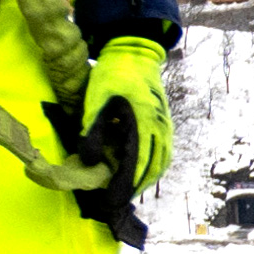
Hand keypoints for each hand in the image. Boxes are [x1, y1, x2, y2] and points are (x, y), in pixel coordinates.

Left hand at [77, 38, 174, 198]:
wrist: (134, 53)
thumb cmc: (113, 74)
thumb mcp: (96, 99)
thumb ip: (92, 129)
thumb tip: (88, 160)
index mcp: (144, 123)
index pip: (138, 164)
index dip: (125, 184)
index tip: (113, 200)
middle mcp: (160, 129)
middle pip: (153, 168)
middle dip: (135, 186)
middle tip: (117, 200)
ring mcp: (165, 126)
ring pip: (160, 162)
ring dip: (145, 178)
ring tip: (128, 189)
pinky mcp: (164, 123)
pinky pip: (163, 152)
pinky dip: (152, 167)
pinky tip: (141, 170)